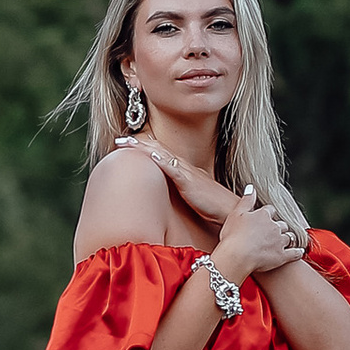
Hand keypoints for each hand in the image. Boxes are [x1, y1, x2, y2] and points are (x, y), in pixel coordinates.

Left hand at [114, 137, 238, 228]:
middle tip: (119, 138)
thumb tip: (166, 190)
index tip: (126, 143)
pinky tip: (152, 154)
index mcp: (184, 169)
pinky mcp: (190, 182)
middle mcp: (184, 166)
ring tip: (128, 141)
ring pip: (162, 154)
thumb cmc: (212, 205)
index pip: (160, 153)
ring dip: (144, 147)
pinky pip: (174, 169)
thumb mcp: (191, 194)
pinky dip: (162, 161)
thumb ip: (179, 188)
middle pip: (157, 149)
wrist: (230, 210)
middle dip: (138, 143)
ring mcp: (187, 173)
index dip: (144, 147)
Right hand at [212, 201, 308, 286]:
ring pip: (289, 237)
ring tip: (285, 240)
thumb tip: (251, 188)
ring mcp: (279, 242)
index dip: (267, 214)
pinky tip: (299, 252)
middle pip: (281, 224)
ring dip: (288, 238)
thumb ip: (246, 200)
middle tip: (273, 231)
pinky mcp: (282, 256)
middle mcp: (274, 227)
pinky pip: (294, 253)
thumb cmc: (233, 236)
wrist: (236, 256)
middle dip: (279, 227)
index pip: (270, 210)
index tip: (264, 217)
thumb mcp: (236, 214)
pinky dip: (297, 252)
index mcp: (263, 215)